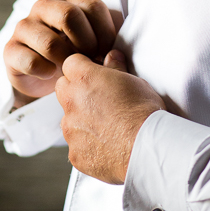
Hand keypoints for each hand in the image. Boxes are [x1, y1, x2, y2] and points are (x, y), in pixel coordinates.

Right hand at [3, 0, 121, 104]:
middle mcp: (44, 7)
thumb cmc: (76, 54)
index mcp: (68, 0)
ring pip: (49, 42)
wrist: (44, 76)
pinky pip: (31, 62)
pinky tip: (51, 75)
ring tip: (71, 70)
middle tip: (91, 60)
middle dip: (86, 44)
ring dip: (66, 62)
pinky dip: (46, 72)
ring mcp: (25, 26)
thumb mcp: (95, 41)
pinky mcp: (10, 49)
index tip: (109, 51)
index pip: (92, 5)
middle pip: (68, 16)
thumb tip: (119, 49)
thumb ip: (109, 37)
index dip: (105, 32)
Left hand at [55, 50, 165, 184]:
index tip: (94, 74)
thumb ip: (116, 67)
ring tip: (108, 125)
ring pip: (68, 118)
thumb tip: (111, 57)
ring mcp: (70, 130)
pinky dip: (87, 144)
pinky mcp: (74, 153)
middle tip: (98, 98)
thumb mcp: (134, 81)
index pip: (71, 63)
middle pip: (63, 88)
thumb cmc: (143, 112)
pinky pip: (76, 144)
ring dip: (81, 118)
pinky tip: (107, 144)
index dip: (84, 67)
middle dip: (76, 90)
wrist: (146, 147)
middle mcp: (71, 102)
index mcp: (84, 79)